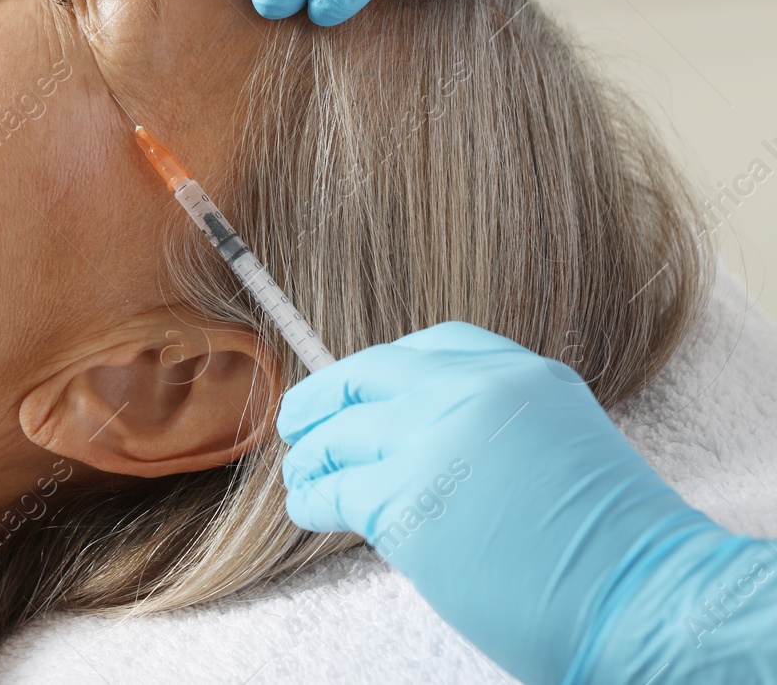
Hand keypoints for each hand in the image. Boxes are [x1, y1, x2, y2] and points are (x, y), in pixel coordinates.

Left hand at [277, 321, 746, 683]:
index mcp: (520, 373)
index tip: (356, 385)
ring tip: (302, 473)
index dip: (380, 368)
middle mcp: (473, 392)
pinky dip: (312, 499)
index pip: (429, 345)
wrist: (644, 598)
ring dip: (311, 455)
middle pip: (367, 376)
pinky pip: (334, 489)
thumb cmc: (614, 545)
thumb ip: (498, 421)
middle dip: (323, 397)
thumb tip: (425, 434)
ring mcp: (435, 441)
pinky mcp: (407, 501)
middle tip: (298, 418)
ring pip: (340, 433)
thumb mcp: (564, 441)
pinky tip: (308, 508)